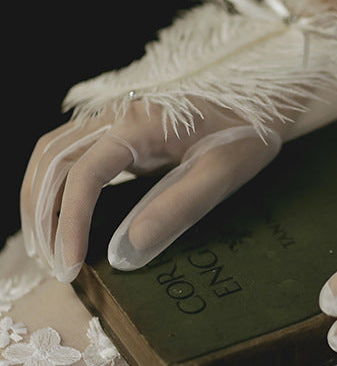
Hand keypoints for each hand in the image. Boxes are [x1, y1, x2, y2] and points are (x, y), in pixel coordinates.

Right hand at [21, 100, 281, 281]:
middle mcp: (118, 113)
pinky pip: (72, 152)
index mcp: (142, 122)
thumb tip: (128, 250)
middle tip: (54, 265)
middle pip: (53, 160)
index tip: (71, 264)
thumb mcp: (223, 173)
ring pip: (54, 153)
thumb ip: (178, 207)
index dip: (70, 222)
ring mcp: (116, 117)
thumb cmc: (248, 133)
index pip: (85, 173)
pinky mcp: (121, 128)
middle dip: (43, 215)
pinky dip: (56, 185)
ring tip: (48, 248)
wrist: (265, 100)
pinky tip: (61, 215)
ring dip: (41, 199)